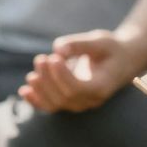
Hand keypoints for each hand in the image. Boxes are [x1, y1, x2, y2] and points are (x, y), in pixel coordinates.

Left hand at [18, 30, 144, 112]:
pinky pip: (51, 105)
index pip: (77, 88)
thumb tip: (57, 49)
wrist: (122, 60)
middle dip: (48, 79)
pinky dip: (36, 100)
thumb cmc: (111, 48)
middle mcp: (91, 100)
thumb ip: (79, 44)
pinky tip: (24, 90)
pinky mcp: (70, 101)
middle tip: (41, 58)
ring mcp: (80, 103)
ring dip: (40, 89)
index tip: (53, 58)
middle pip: (63, 97)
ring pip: (55, 104)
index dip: (62, 76)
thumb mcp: (100, 40)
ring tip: (33, 72)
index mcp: (102, 86)